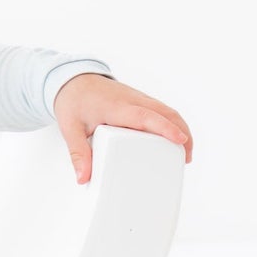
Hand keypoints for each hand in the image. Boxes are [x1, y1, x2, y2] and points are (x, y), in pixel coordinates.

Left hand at [53, 72, 192, 183]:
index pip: (146, 117)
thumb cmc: (73, 100)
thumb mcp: (70, 129)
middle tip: (185, 157)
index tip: (180, 140)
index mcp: (117, 107)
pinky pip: (161, 110)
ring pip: (167, 111)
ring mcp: (138, 98)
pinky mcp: (139, 100)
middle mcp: (132, 100)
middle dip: (182, 133)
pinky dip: (172, 123)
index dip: (165, 128)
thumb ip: (78, 154)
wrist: (72, 79)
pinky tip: (173, 138)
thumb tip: (83, 177)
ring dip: (180, 128)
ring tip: (183, 153)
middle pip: (166, 113)